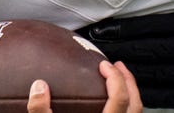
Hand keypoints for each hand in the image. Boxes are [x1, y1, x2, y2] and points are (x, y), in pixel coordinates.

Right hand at [26, 60, 142, 112]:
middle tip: (117, 66)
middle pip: (135, 103)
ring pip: (135, 112)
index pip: (119, 98)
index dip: (114, 78)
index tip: (103, 65)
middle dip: (128, 81)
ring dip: (129, 92)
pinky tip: (111, 102)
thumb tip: (38, 86)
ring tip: (118, 80)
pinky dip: (124, 105)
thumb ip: (41, 111)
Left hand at [82, 0, 173, 111]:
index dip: (120, 30)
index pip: (148, 27)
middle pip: (143, 52)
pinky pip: (163, 95)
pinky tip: (127, 86)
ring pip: (149, 74)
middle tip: (91, 48)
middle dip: (114, 50)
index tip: (98, 29)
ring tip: (101, 68)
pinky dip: (142, 90)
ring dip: (124, 70)